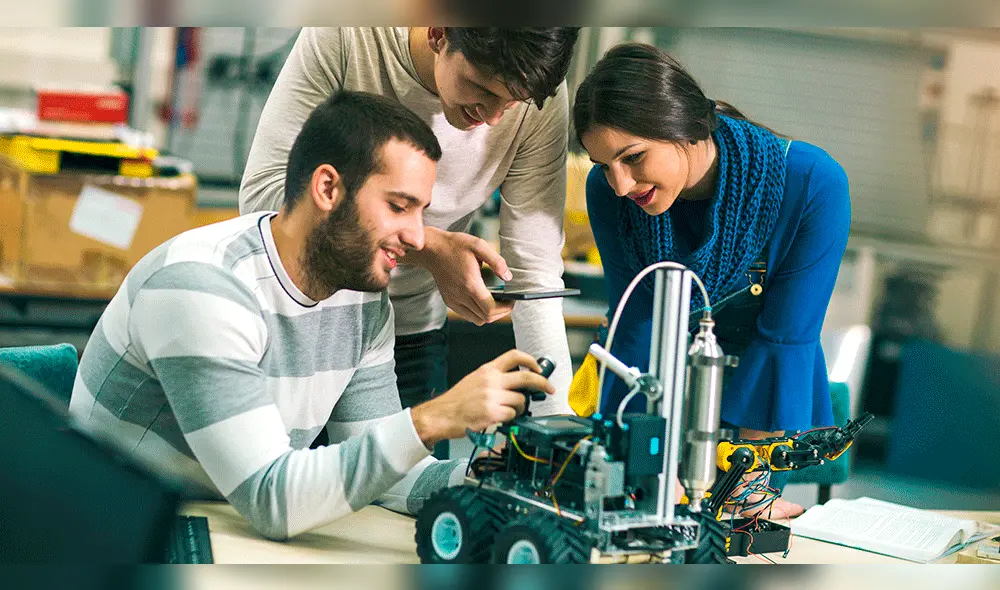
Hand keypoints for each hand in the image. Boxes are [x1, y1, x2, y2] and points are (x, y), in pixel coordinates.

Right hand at [403, 227, 514, 325]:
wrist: (432, 249)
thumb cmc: (456, 245)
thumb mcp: (479, 245)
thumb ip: (496, 261)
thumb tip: (508, 277)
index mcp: (470, 284)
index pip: (490, 309)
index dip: (505, 308)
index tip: (512, 300)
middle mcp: (460, 296)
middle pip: (486, 317)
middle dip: (501, 312)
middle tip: (508, 301)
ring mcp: (453, 300)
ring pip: (477, 320)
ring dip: (490, 315)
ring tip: (497, 302)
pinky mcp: (449, 301)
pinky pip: (467, 315)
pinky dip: (478, 313)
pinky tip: (483, 301)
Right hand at [410, 350, 553, 447]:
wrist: (442, 415)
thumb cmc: (457, 401)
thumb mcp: (475, 379)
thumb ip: (494, 378)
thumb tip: (515, 382)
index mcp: (488, 370)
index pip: (514, 356)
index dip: (531, 361)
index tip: (538, 368)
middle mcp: (492, 381)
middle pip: (527, 378)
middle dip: (542, 384)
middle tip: (548, 389)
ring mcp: (493, 397)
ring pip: (521, 400)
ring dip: (520, 408)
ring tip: (509, 411)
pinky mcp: (493, 413)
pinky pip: (513, 415)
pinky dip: (510, 419)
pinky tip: (500, 419)